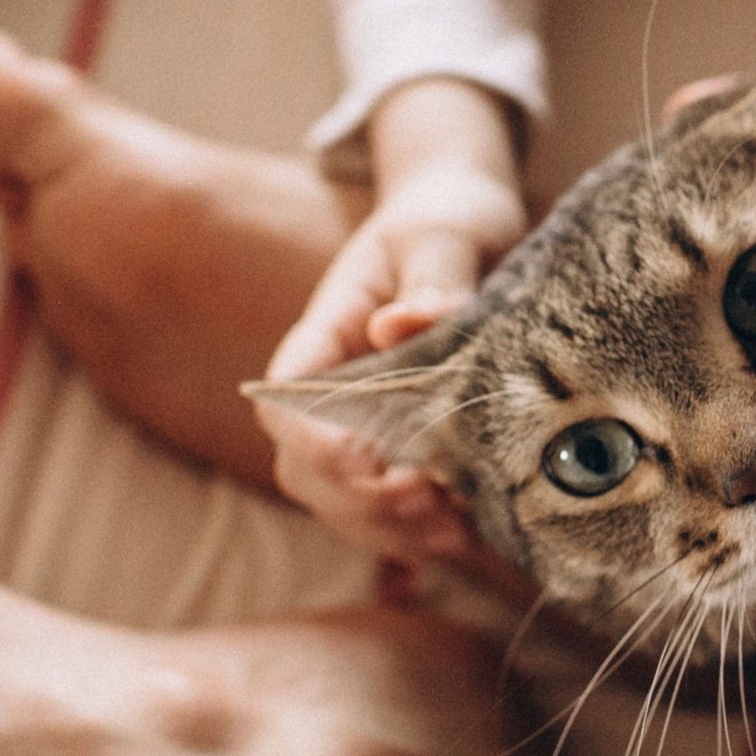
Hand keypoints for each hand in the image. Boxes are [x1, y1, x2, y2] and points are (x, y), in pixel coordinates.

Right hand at [263, 79, 525, 562]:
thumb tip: (399, 326)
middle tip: (422, 499)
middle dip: (355, 498)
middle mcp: (332, 394)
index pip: (285, 400)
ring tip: (452, 529)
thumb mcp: (446, 235)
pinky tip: (470, 534)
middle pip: (307, 469)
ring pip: (345, 504)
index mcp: (323, 336)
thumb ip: (432, 280)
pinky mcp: (407, 454)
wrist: (468, 226)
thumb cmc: (449, 221)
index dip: (310, 439)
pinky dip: (421, 535)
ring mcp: (365, 429)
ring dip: (389, 528)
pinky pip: (393, 513)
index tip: (358, 456)